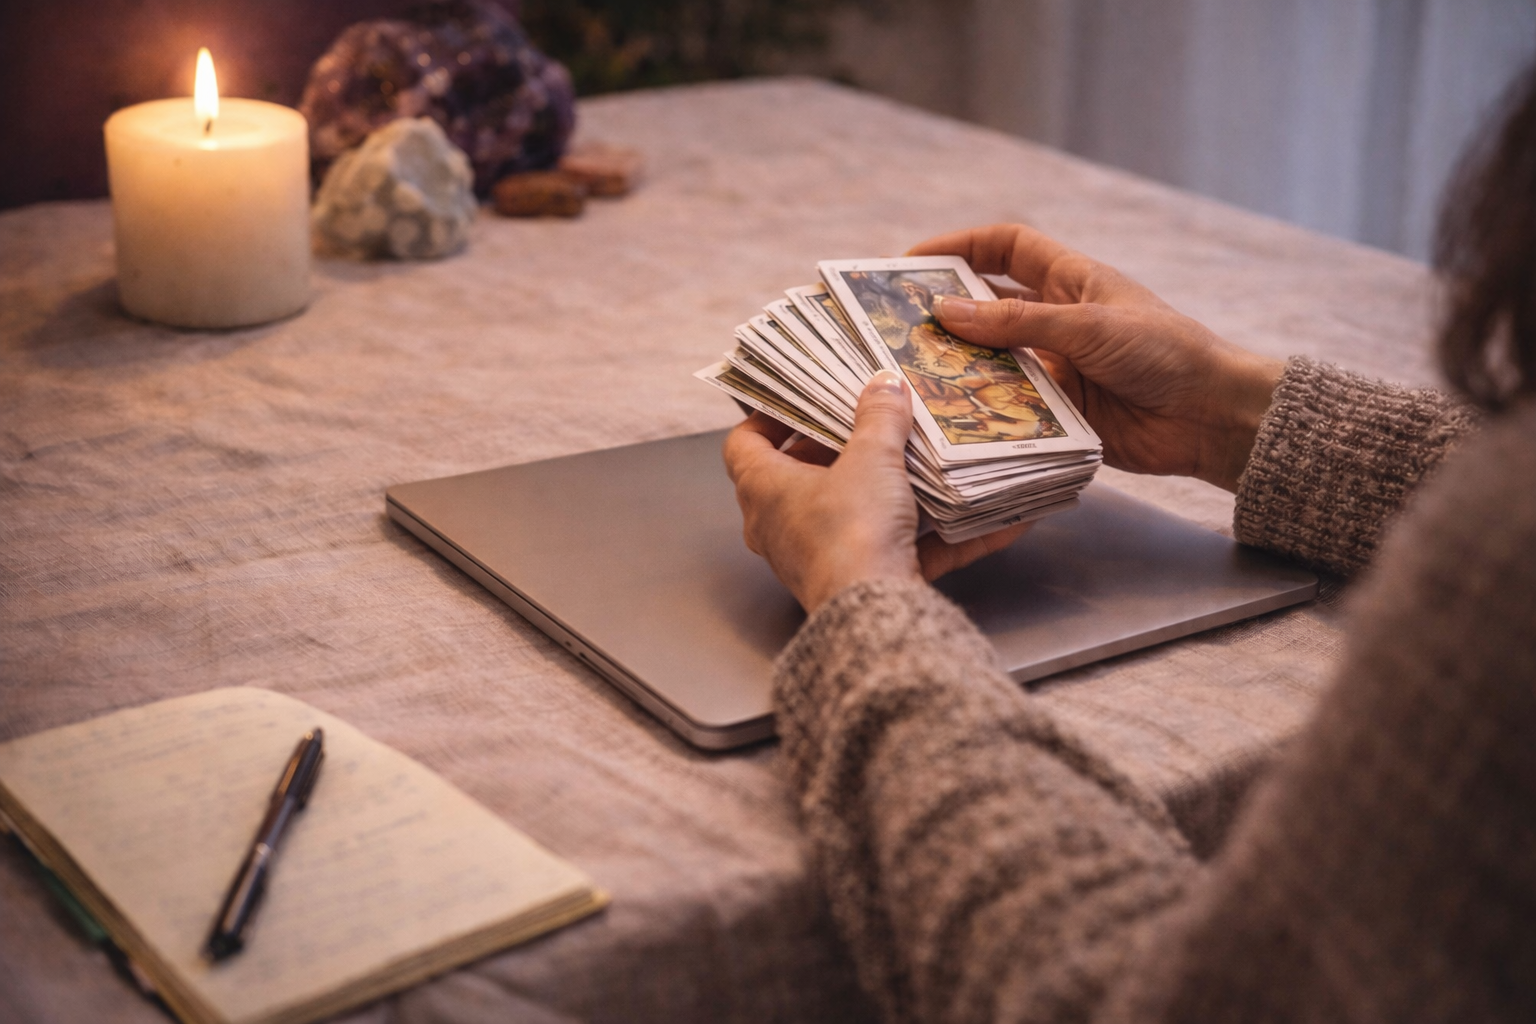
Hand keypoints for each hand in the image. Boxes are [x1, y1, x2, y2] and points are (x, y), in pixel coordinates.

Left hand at [723, 371, 1029, 612]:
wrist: (876, 614)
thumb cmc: (851, 530)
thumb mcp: (871, 459)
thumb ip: (879, 418)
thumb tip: (884, 384)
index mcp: (765, 490)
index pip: (744, 445)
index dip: (767, 417)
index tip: (802, 398)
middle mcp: (781, 526)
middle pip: (801, 476)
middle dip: (839, 448)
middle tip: (871, 418)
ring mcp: (818, 558)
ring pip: (852, 513)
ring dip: (888, 489)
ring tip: (926, 457)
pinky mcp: (860, 583)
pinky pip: (901, 549)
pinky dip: (940, 534)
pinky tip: (989, 518)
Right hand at [908, 223, 1284, 490]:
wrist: (1211, 417)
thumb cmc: (1164, 352)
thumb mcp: (1088, 327)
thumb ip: (1016, 322)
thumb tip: (946, 310)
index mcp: (1070, 282)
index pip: (1006, 248)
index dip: (961, 247)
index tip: (913, 261)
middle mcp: (1056, 321)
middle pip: (987, 308)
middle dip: (945, 313)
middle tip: (894, 324)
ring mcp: (1055, 367)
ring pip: (991, 360)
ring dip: (957, 364)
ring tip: (909, 370)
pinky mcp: (1057, 412)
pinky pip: (1008, 406)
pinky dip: (980, 408)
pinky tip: (948, 414)